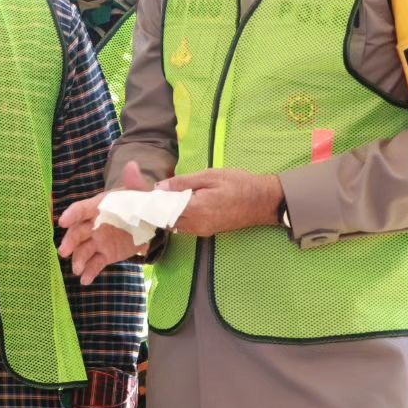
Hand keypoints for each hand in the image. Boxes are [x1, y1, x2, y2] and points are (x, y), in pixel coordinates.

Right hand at [59, 162, 153, 285]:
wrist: (150, 221)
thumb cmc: (139, 203)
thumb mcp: (139, 192)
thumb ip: (134, 182)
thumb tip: (131, 166)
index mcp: (98, 207)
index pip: (82, 209)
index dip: (72, 214)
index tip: (62, 222)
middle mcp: (94, 224)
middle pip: (78, 233)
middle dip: (70, 242)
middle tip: (63, 251)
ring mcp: (98, 241)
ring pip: (84, 250)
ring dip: (78, 260)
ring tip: (77, 270)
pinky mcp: (106, 254)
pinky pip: (95, 263)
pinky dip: (90, 272)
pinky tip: (86, 281)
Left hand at [155, 169, 282, 236]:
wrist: (263, 201)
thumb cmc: (238, 184)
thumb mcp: (209, 176)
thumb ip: (182, 182)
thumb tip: (159, 187)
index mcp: (195, 210)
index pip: (162, 210)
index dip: (151, 201)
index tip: (144, 191)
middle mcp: (195, 225)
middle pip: (165, 220)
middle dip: (156, 207)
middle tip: (151, 191)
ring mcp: (201, 231)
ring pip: (174, 224)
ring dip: (167, 212)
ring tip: (164, 195)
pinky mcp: (207, 231)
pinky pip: (184, 226)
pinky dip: (177, 216)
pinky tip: (178, 203)